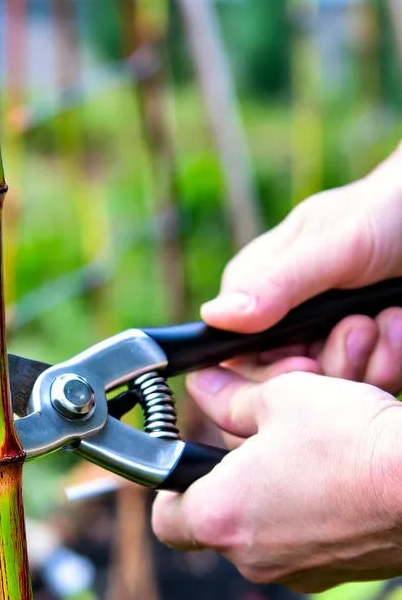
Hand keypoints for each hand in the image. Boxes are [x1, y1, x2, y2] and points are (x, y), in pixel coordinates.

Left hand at [152, 365, 401, 591]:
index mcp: (222, 517)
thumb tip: (204, 388)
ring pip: (268, 528)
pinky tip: (339, 476)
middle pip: (221, 519)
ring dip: (278, 492)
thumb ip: (231, 398)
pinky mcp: (342, 575)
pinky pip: (310, 539)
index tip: (186, 460)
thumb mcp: (283, 398)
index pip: (166, 519)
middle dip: (234, 479)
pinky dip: (315, 510)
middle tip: (258, 440)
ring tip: (308, 451)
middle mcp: (254, 559)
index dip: (171, 488)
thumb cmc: (354, 440)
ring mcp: (301, 574)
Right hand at [201, 148, 401, 391]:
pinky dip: (392, 358)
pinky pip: (372, 382)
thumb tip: (215, 317)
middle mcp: (290, 324)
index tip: (305, 361)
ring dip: (369, 358)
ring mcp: (330, 339)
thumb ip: (275, 283)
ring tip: (386, 318)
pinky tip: (399, 322)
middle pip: (289, 382)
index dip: (269, 372)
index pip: (238, 356)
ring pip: (334, 387)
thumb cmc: (382, 212)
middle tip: (359, 328)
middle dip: (330, 362)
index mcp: (260, 293)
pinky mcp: (369, 353)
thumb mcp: (330, 244)